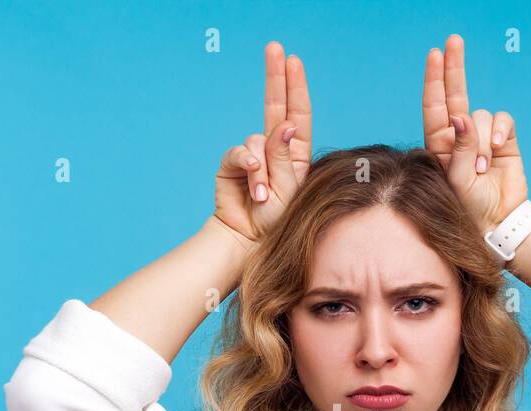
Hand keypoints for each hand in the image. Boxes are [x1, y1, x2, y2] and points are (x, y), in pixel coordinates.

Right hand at [212, 41, 312, 248]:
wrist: (248, 242)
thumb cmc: (276, 222)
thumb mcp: (289, 190)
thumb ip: (285, 157)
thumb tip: (287, 125)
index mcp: (296, 154)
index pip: (298, 114)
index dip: (295, 87)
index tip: (293, 61)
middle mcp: (274, 150)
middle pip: (275, 106)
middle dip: (275, 77)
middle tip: (274, 47)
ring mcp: (252, 156)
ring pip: (256, 138)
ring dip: (262, 167)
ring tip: (264, 196)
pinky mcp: (232, 164)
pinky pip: (239, 152)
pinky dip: (246, 166)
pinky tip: (252, 187)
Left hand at [422, 34, 527, 235]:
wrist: (498, 221)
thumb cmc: (470, 207)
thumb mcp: (457, 180)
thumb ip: (458, 147)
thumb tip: (460, 116)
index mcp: (440, 145)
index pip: (435, 106)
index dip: (434, 80)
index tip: (434, 55)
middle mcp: (459, 137)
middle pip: (456, 95)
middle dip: (454, 68)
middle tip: (453, 41)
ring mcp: (481, 137)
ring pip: (480, 115)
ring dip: (481, 139)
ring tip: (481, 168)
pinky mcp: (504, 140)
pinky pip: (501, 120)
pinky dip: (498, 133)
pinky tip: (496, 152)